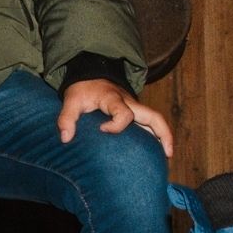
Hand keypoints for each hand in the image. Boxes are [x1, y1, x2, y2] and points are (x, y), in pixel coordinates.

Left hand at [56, 80, 173, 156]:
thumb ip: (66, 118)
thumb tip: (65, 139)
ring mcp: (134, 108)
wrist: (90, 74)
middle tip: (167, 155)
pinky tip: (156, 153)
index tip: (102, 129)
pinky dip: (156, 136)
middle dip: (163, 134)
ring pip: (156, 120)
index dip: (116, 126)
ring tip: (167, 158)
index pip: (125, 114)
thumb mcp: (70, 100)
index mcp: (114, 99)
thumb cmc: (82, 90)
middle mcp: (130, 103)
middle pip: (154, 116)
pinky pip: (150, 124)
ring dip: (164, 138)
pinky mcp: (134, 112)